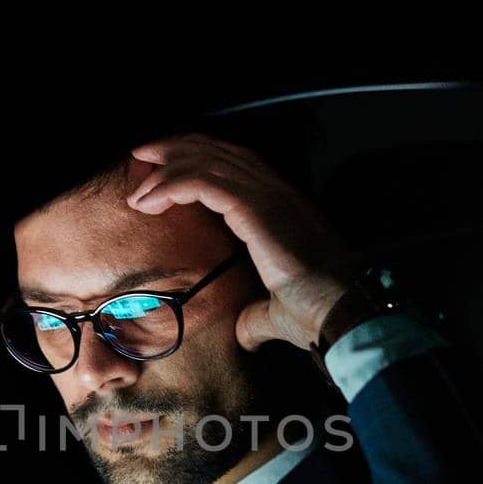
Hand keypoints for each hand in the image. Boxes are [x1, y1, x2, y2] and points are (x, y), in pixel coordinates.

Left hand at [126, 132, 351, 351]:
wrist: (343, 311)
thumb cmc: (319, 314)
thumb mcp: (279, 316)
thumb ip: (258, 319)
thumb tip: (245, 334)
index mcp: (283, 211)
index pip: (236, 168)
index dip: (200, 161)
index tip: (165, 169)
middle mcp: (277, 195)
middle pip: (219, 154)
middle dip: (178, 149)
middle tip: (145, 154)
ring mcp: (269, 197)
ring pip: (208, 162)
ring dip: (168, 165)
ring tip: (139, 176)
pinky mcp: (257, 209)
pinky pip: (203, 183)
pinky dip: (172, 185)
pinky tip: (150, 199)